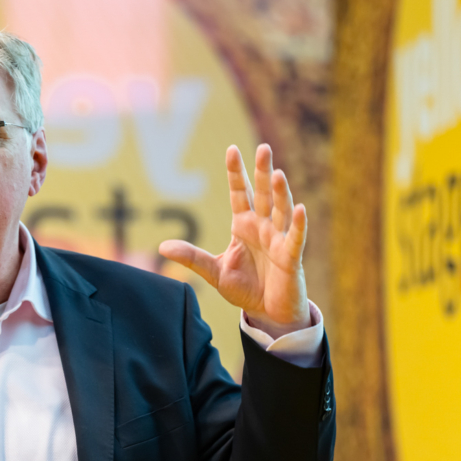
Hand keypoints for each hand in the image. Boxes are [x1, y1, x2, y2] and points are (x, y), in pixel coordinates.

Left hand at [159, 144, 309, 338]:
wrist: (266, 312)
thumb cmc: (244, 288)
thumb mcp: (214, 272)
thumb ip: (191, 257)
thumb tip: (162, 247)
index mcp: (243, 225)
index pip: (240, 193)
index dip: (236, 173)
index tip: (231, 149)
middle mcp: (263, 227)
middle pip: (263, 194)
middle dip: (262, 172)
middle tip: (263, 148)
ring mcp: (278, 239)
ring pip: (281, 210)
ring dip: (280, 193)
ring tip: (276, 173)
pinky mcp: (290, 257)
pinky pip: (295, 238)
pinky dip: (298, 224)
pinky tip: (299, 209)